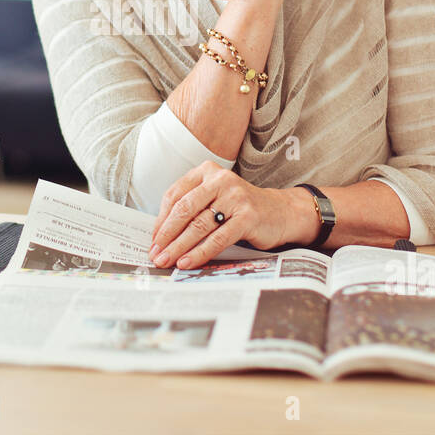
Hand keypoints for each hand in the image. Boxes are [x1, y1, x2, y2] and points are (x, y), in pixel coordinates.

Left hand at [149, 161, 318, 268]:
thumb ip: (192, 208)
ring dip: (179, 247)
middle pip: (184, 209)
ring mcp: (235, 197)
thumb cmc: (240, 208)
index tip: (153, 240)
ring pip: (199, 225)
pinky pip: (217, 239)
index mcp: (207, 171)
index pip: (175, 195)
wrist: (281, 212)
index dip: (161, 220)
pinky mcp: (247, 217)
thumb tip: (161, 236)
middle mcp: (220, 180)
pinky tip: (187, 262)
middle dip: (166, 235)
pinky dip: (199, 253)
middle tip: (155, 254)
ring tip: (166, 261)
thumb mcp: (214, 198)